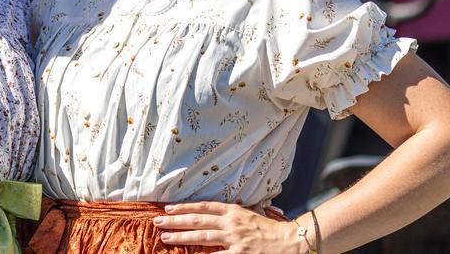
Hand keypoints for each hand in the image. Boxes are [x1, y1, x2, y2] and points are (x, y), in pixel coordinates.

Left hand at [152, 201, 308, 253]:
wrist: (292, 242)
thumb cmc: (271, 230)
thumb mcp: (250, 215)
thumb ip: (232, 215)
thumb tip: (213, 214)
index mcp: (233, 211)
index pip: (203, 207)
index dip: (184, 207)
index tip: (168, 208)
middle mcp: (231, 223)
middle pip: (197, 220)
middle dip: (175, 220)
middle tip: (158, 221)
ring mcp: (235, 240)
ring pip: (201, 237)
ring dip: (181, 236)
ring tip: (165, 236)